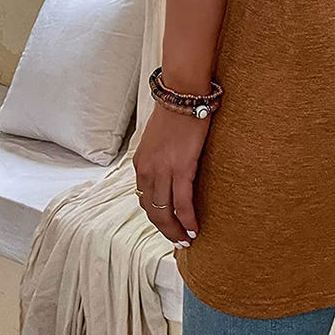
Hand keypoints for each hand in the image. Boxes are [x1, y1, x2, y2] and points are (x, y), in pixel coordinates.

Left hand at [133, 102, 208, 243]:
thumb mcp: (157, 140)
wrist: (182, 94)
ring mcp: (163, 170)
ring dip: (177, 229)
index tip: (167, 226)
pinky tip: (195, 227)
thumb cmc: (175, 113)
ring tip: (188, 238)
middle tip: (177, 240)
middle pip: (153, 210)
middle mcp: (147, 170)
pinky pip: (183, 202)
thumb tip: (168, 171)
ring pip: (166, 211)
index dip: (156, 216)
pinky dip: (188, 218)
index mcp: (140, 164)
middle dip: (165, 229)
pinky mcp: (182, 167)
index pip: (144, 199)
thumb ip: (158, 158)